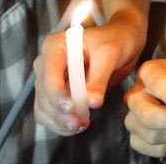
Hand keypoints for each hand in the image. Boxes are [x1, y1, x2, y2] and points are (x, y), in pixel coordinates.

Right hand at [35, 16, 145, 135]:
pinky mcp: (56, 92)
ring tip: (82, 125)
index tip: (72, 109)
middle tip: (80, 123)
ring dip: (60, 121)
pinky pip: (49, 113)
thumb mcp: (110, 54)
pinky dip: (60, 123)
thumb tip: (91, 103)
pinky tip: (78, 125)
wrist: (121, 39)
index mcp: (56, 46)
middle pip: (44, 94)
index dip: (57, 95)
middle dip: (60, 113)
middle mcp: (46, 62)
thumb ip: (99, 78)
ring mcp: (49, 79)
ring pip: (44, 108)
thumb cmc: (115, 40)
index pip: (49, 75)